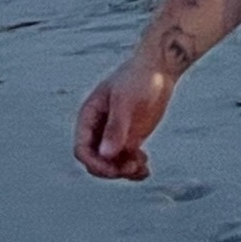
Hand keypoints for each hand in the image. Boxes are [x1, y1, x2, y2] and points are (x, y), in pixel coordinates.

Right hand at [74, 58, 176, 180]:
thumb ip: (116, 127)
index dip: (95, 163)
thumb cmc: (138, 78)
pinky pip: (126, 161)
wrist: (158, 70)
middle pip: (96, 161)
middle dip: (112, 169)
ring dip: (125, 171)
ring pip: (112, 164)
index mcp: (89, 116)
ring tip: (143, 167)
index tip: (115, 170)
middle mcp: (99, 128)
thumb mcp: (126, 101)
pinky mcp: (130, 138)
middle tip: (133, 166)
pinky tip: (146, 169)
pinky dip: (135, 169)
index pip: (82, 149)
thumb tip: (106, 154)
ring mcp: (114, 134)